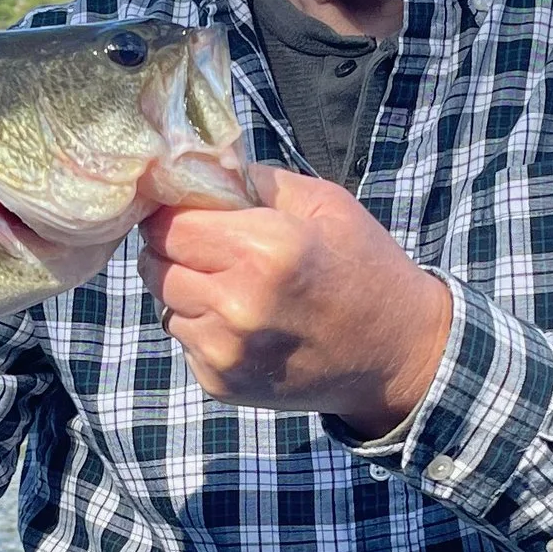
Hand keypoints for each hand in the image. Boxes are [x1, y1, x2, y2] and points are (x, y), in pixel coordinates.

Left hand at [136, 165, 451, 435]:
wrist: (397, 353)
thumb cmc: (364, 266)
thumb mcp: (323, 203)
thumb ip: (255, 180)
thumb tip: (196, 167)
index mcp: (265, 249)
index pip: (168, 225)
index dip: (172, 214)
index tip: (187, 213)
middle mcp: (238, 303)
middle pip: (155, 266)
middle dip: (173, 251)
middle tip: (208, 249)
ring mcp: (226, 351)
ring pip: (164, 305)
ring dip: (186, 291)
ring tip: (233, 288)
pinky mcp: (221, 383)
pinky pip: (184, 342)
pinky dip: (202, 328)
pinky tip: (245, 324)